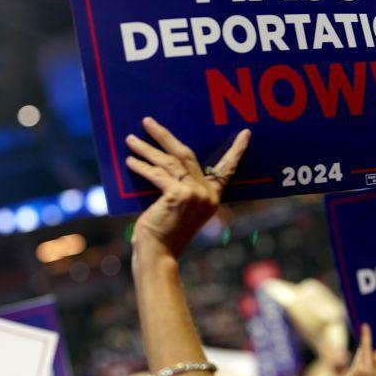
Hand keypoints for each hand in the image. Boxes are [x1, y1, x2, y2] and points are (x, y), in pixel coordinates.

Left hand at [125, 116, 250, 263]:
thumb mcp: (179, 207)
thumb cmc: (164, 232)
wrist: (159, 254)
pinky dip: (142, 167)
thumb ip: (180, 188)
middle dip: (164, 136)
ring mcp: (195, 194)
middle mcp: (207, 194)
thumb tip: (162, 162)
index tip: (245, 133)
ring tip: (131, 140)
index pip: (227, 169)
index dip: (236, 151)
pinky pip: (157, 174)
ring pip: (168, 161)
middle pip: (185, 154)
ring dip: (146, 149)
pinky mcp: (179, 195)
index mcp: (213, 197)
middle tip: (148, 122)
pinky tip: (130, 161)